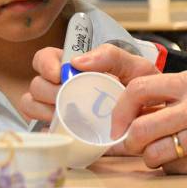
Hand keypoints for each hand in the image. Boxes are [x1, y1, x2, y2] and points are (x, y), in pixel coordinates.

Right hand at [17, 43, 160, 123]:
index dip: (45, 64)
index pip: (45, 59)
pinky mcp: (63, 132)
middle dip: (47, 91)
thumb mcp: (135, 67)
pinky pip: (42, 131)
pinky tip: (63, 132)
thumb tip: (77, 62)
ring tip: (64, 116)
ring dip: (42, 110)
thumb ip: (110, 56)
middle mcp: (63, 87)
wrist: (155, 122)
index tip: (59, 75)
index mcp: (75, 67)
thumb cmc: (143, 90)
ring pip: (31, 105)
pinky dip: (47, 131)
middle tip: (66, 99)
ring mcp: (60, 110)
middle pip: (36, 85)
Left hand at [110, 71, 186, 173]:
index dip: (119, 111)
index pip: (139, 90)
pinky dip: (171, 167)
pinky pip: (176, 169)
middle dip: (127, 142)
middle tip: (128, 144)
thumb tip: (130, 113)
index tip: (117, 123)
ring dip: (149, 158)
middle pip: (141, 130)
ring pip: (154, 155)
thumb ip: (172, 95)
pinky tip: (184, 158)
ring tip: (159, 151)